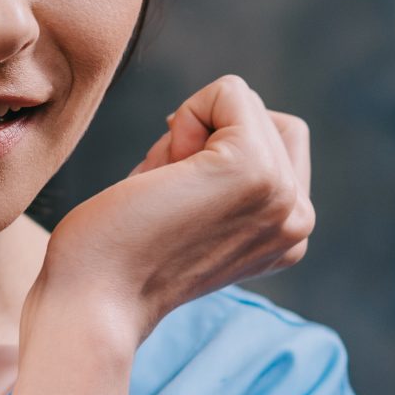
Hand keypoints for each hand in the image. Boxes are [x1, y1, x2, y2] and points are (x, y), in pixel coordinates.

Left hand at [35, 76, 314, 346]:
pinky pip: (231, 92)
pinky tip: (162, 173)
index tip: (178, 202)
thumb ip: (228, 178)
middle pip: (267, 120)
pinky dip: (187, 114)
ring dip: (189, 131)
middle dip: (205, 137)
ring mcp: (283, 196)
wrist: (95, 302)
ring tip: (164, 190)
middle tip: (166, 194)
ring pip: (246, 105)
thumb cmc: (119, 256)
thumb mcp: (195, 213)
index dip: (217, 152)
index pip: (280, 146)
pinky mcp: (254, 170)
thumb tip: (233, 103)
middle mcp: (299, 219)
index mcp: (289, 236)